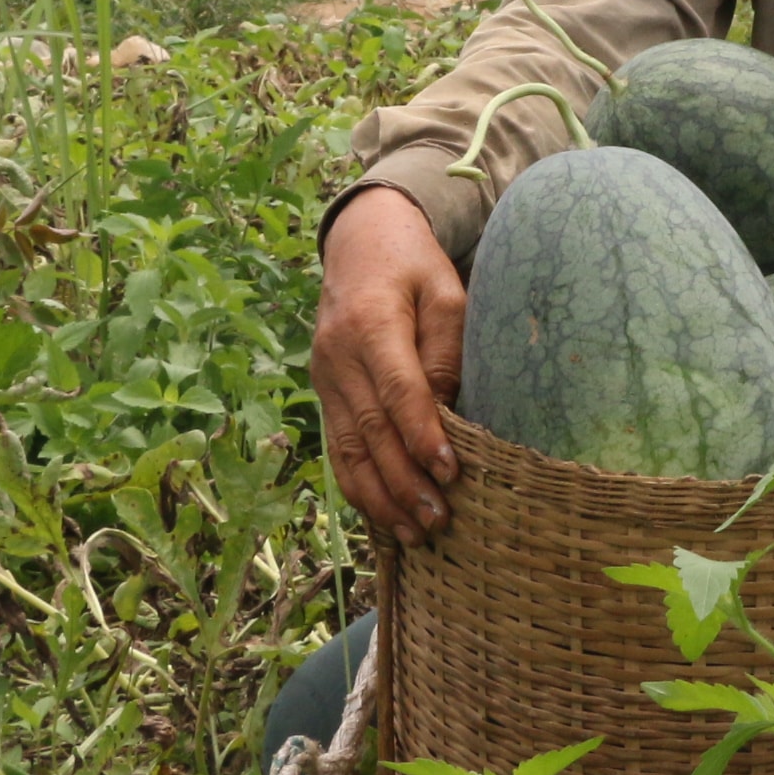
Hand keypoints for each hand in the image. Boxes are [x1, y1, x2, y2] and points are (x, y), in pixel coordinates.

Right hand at [310, 186, 466, 538]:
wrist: (361, 240)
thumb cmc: (413, 264)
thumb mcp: (444, 290)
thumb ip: (446, 348)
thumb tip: (449, 412)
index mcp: (371, 322)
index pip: (398, 391)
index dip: (423, 436)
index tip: (450, 473)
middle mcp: (338, 355)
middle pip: (370, 429)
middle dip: (404, 482)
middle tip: (439, 520)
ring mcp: (324, 375)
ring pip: (348, 448)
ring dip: (379, 497)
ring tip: (413, 534)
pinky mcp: (323, 389)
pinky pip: (338, 445)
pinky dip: (358, 485)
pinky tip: (382, 515)